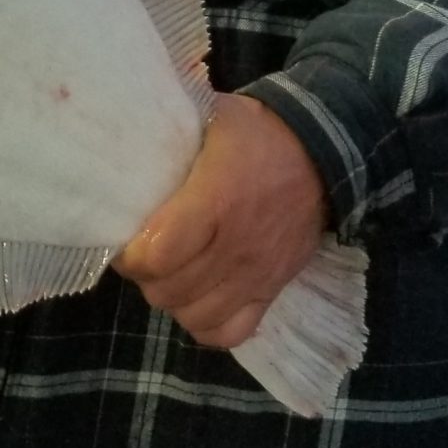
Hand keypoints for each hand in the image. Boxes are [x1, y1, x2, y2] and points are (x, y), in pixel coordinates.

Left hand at [114, 93, 329, 351]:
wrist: (322, 153)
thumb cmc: (258, 133)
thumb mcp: (211, 115)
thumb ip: (169, 132)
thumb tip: (127, 131)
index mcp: (215, 202)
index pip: (157, 256)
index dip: (130, 256)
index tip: (125, 241)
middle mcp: (235, 247)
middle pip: (169, 291)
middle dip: (145, 276)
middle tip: (145, 255)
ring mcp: (257, 274)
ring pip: (195, 317)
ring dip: (173, 299)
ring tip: (170, 276)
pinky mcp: (273, 289)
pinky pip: (232, 332)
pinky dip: (208, 324)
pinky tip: (199, 299)